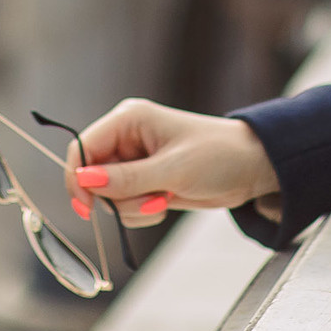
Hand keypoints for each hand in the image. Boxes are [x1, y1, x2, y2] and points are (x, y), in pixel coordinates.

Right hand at [69, 99, 281, 229]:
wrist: (251, 169)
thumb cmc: (219, 155)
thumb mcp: (174, 169)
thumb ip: (127, 178)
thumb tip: (85, 180)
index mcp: (129, 119)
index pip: (83, 147)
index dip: (78, 178)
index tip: (86, 207)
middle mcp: (127, 138)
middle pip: (92, 175)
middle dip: (117, 197)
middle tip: (151, 200)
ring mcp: (135, 161)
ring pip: (108, 195)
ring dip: (132, 206)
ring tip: (165, 198)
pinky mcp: (144, 181)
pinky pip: (125, 204)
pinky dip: (141, 211)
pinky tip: (166, 201)